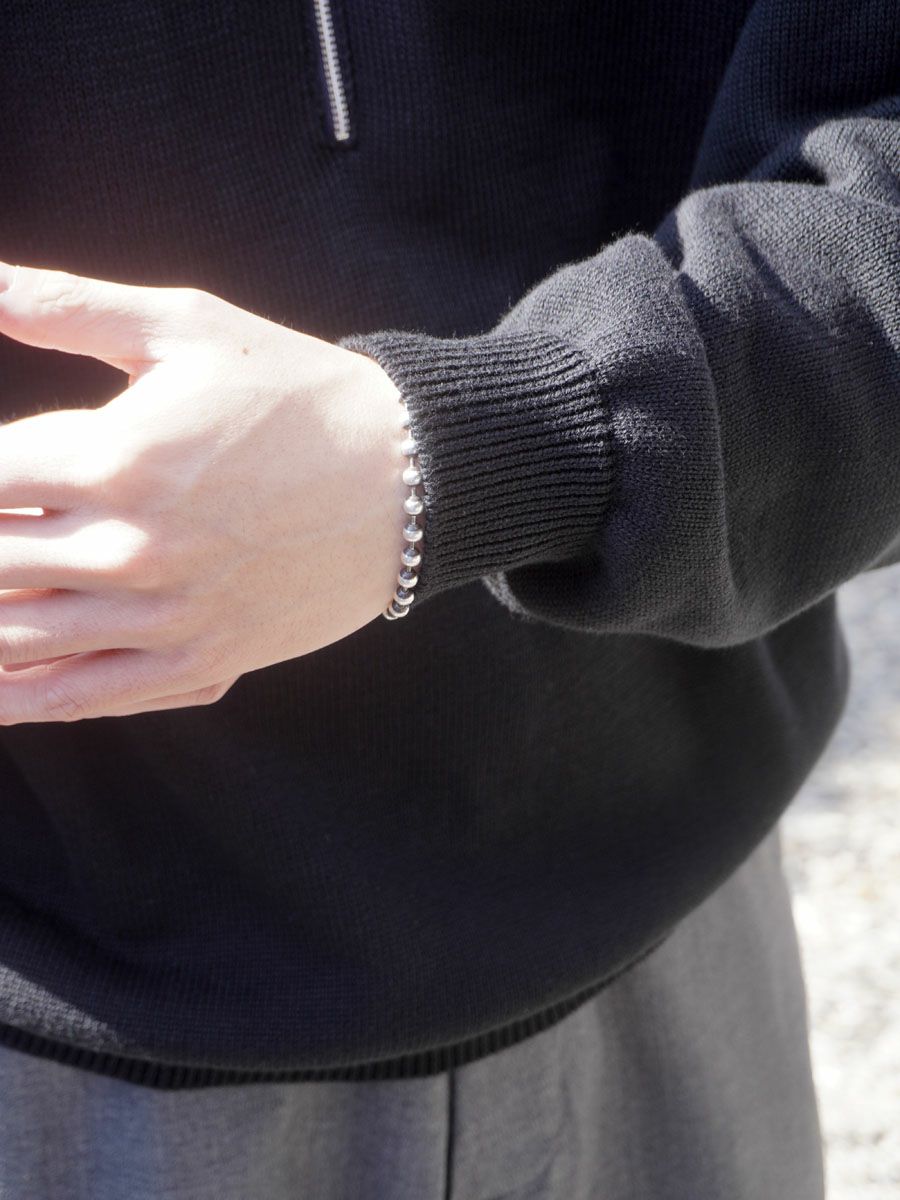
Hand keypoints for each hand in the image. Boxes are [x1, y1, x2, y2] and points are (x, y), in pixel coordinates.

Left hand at [0, 261, 405, 722]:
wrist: (407, 480)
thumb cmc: (299, 395)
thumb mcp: (192, 328)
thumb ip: (72, 306)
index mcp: (117, 458)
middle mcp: (131, 549)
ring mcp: (167, 618)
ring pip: (19, 641)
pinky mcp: (204, 661)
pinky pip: (87, 697)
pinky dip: (25, 700)